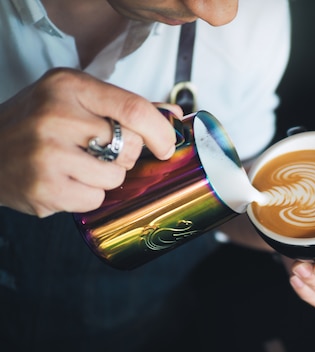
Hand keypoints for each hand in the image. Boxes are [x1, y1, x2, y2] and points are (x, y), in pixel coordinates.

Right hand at [0, 68, 177, 216]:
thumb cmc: (35, 122)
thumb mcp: (74, 98)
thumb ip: (124, 106)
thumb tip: (174, 115)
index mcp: (69, 87)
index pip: (134, 109)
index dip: (160, 132)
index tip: (166, 145)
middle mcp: (56, 117)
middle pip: (129, 147)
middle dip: (125, 155)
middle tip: (97, 151)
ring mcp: (48, 154)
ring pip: (115, 178)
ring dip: (105, 178)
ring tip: (76, 166)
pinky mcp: (44, 188)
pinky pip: (94, 200)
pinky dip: (87, 196)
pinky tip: (65, 181)